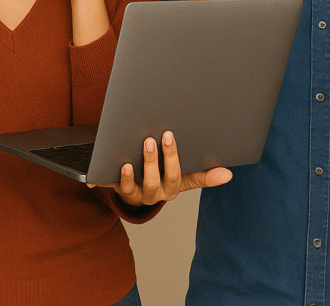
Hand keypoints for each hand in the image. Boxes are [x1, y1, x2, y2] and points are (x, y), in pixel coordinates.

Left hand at [89, 130, 232, 206]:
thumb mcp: (187, 177)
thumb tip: (228, 174)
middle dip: (153, 160)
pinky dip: (106, 180)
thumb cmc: (167, 178)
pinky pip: (112, 187)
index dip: (172, 157)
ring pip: (132, 187)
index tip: (170, 136)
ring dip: (129, 176)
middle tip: (150, 139)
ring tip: (127, 162)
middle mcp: (154, 193)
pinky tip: (101, 175)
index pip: (176, 175)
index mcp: (172, 187)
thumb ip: (205, 175)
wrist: (142, 194)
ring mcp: (135, 193)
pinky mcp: (119, 190)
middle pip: (154, 180)